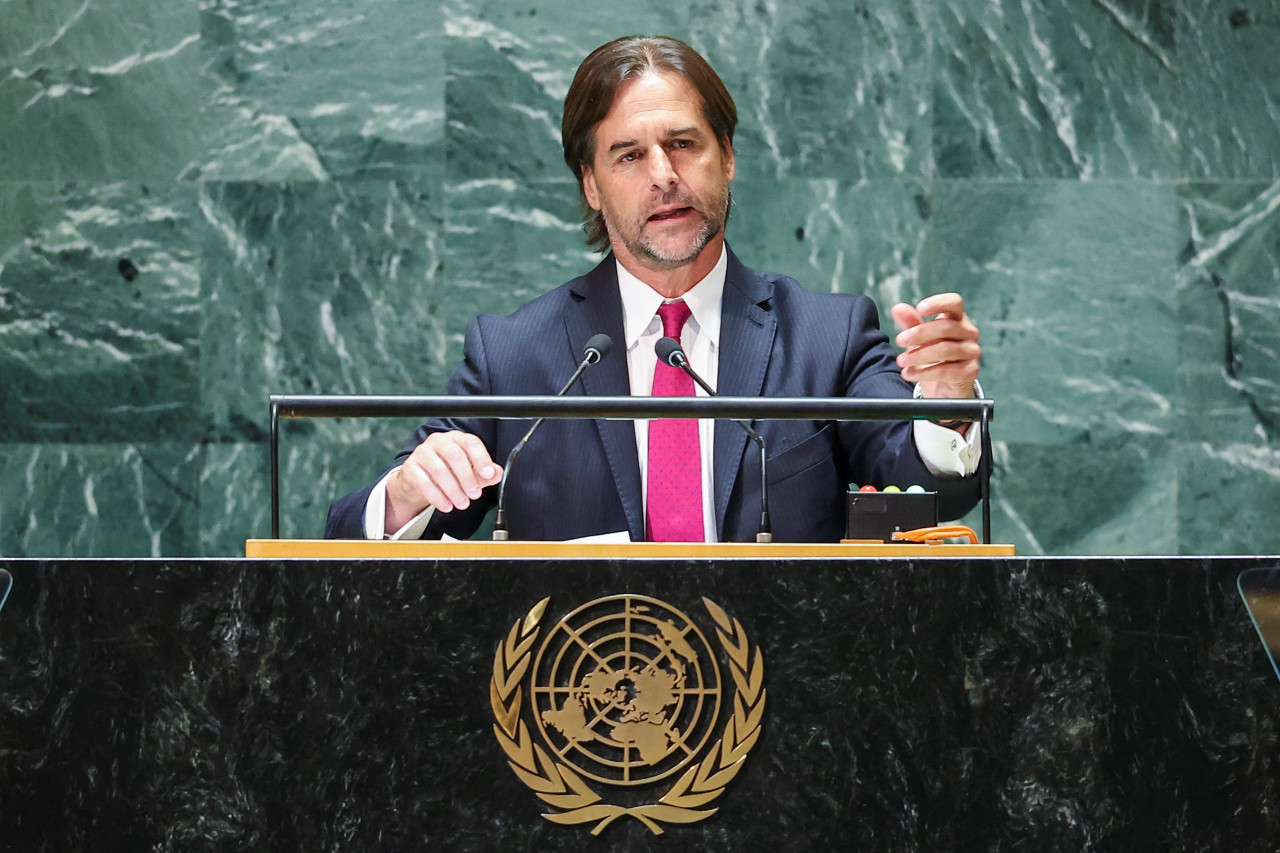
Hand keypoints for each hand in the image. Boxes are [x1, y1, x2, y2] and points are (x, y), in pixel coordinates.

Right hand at [384, 431, 502, 532]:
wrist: (418, 480)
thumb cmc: (447, 471)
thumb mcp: (469, 471)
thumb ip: (484, 472)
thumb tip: (497, 473)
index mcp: (456, 438)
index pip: (470, 442)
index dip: (481, 458)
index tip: (488, 474)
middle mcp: (438, 441)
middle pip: (454, 455)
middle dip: (467, 477)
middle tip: (475, 495)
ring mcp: (422, 453)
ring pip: (439, 470)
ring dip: (453, 490)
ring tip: (462, 504)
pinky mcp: (410, 468)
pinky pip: (424, 482)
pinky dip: (437, 497)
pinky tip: (447, 506)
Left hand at [890, 293, 980, 399]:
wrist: (942, 386)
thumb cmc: (931, 355)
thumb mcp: (918, 338)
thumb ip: (910, 323)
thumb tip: (897, 308)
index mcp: (957, 318)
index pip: (955, 303)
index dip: (939, 303)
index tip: (920, 308)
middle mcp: (969, 332)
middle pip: (946, 327)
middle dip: (919, 333)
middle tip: (899, 340)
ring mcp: (971, 352)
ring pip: (945, 349)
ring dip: (919, 355)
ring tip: (901, 361)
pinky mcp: (970, 372)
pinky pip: (946, 371)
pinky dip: (924, 373)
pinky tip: (908, 373)